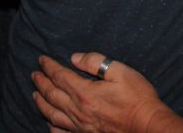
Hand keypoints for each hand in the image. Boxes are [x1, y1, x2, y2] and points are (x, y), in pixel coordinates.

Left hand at [32, 53, 176, 132]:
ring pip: (52, 114)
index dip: (49, 66)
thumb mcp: (120, 71)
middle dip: (41, 83)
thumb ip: (96, 62)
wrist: (148, 127)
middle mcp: (78, 110)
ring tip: (35, 95)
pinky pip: (63, 132)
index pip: (60, 76)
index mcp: (85, 92)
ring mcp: (81, 126)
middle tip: (34, 74)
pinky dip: (53, 126)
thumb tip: (75, 58)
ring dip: (41, 103)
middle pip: (52, 95)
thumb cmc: (137, 98)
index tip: (41, 59)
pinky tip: (50, 122)